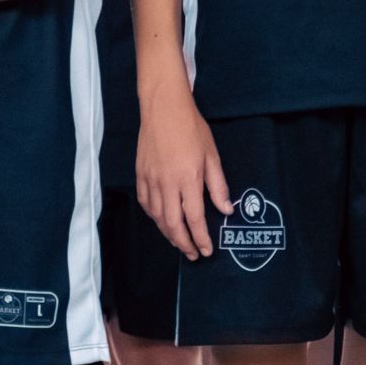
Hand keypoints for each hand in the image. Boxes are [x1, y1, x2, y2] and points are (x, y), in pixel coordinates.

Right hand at [135, 72, 230, 260]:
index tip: (206, 250)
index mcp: (188, 179)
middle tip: (193, 254)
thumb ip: (218, 185)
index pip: (194, 218)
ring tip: (180, 242)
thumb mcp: (212, 156)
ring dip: (169, 234)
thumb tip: (225, 210)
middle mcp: (167, 184)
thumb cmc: (192, 129)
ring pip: (157, 218)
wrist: (163, 109)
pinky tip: (162, 221)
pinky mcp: (140, 176)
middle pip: (172, 225)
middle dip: (184, 244)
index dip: (201, 238)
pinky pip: (146, 205)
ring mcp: (150, 181)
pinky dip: (155, 218)